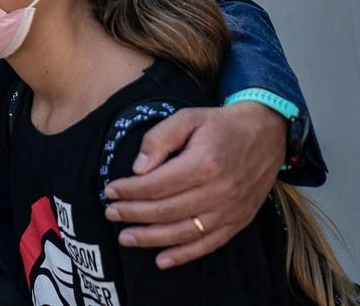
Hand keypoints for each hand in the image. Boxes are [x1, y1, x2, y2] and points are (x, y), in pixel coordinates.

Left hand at [102, 103, 284, 268]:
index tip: (111, 190)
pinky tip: (161, 260)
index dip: (130, 190)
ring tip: (126, 237)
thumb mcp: (187, 118)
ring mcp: (230, 210)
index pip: (157, 184)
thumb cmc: (221, 126)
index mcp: (204, 163)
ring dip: (151, 238)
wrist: (267, 134)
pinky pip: (208, 244)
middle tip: (111, 213)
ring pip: (183, 232)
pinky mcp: (238, 221)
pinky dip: (183, 255)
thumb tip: (138, 168)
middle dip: (133, 214)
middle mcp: (219, 191)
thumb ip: (159, 139)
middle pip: (166, 210)